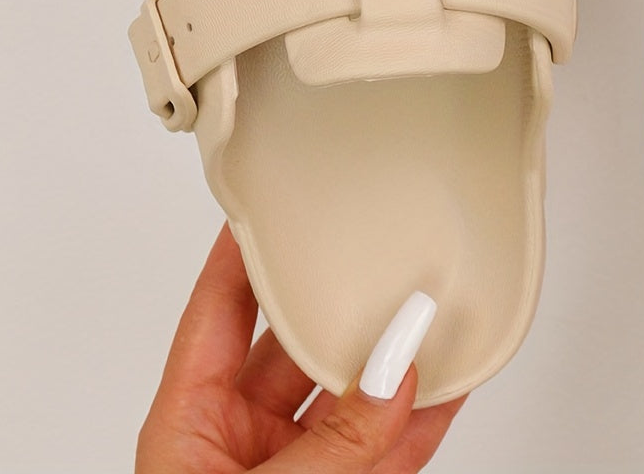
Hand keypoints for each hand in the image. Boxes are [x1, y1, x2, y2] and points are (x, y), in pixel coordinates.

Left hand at [136, 224, 465, 472]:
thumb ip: (337, 446)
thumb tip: (397, 374)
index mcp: (190, 429)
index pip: (217, 313)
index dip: (243, 252)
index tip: (277, 197)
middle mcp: (240, 444)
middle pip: (296, 346)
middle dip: (344, 304)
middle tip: (386, 254)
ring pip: (354, 396)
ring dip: (398, 358)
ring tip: (439, 307)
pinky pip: (389, 447)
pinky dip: (424, 415)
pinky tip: (453, 377)